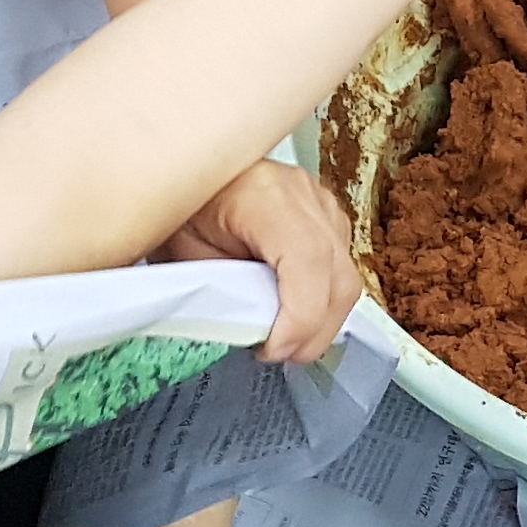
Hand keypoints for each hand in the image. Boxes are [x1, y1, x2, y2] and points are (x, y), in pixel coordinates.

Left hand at [158, 160, 361, 363]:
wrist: (181, 172)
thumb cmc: (180, 208)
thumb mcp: (187, 254)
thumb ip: (224, 294)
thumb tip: (253, 335)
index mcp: (263, 195)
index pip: (308, 258)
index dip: (302, 316)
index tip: (275, 349)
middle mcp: (301, 193)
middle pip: (338, 276)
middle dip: (315, 330)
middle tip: (279, 354)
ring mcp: (318, 200)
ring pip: (346, 276)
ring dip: (322, 319)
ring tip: (285, 337)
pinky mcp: (324, 212)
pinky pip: (340, 265)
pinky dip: (323, 298)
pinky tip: (293, 308)